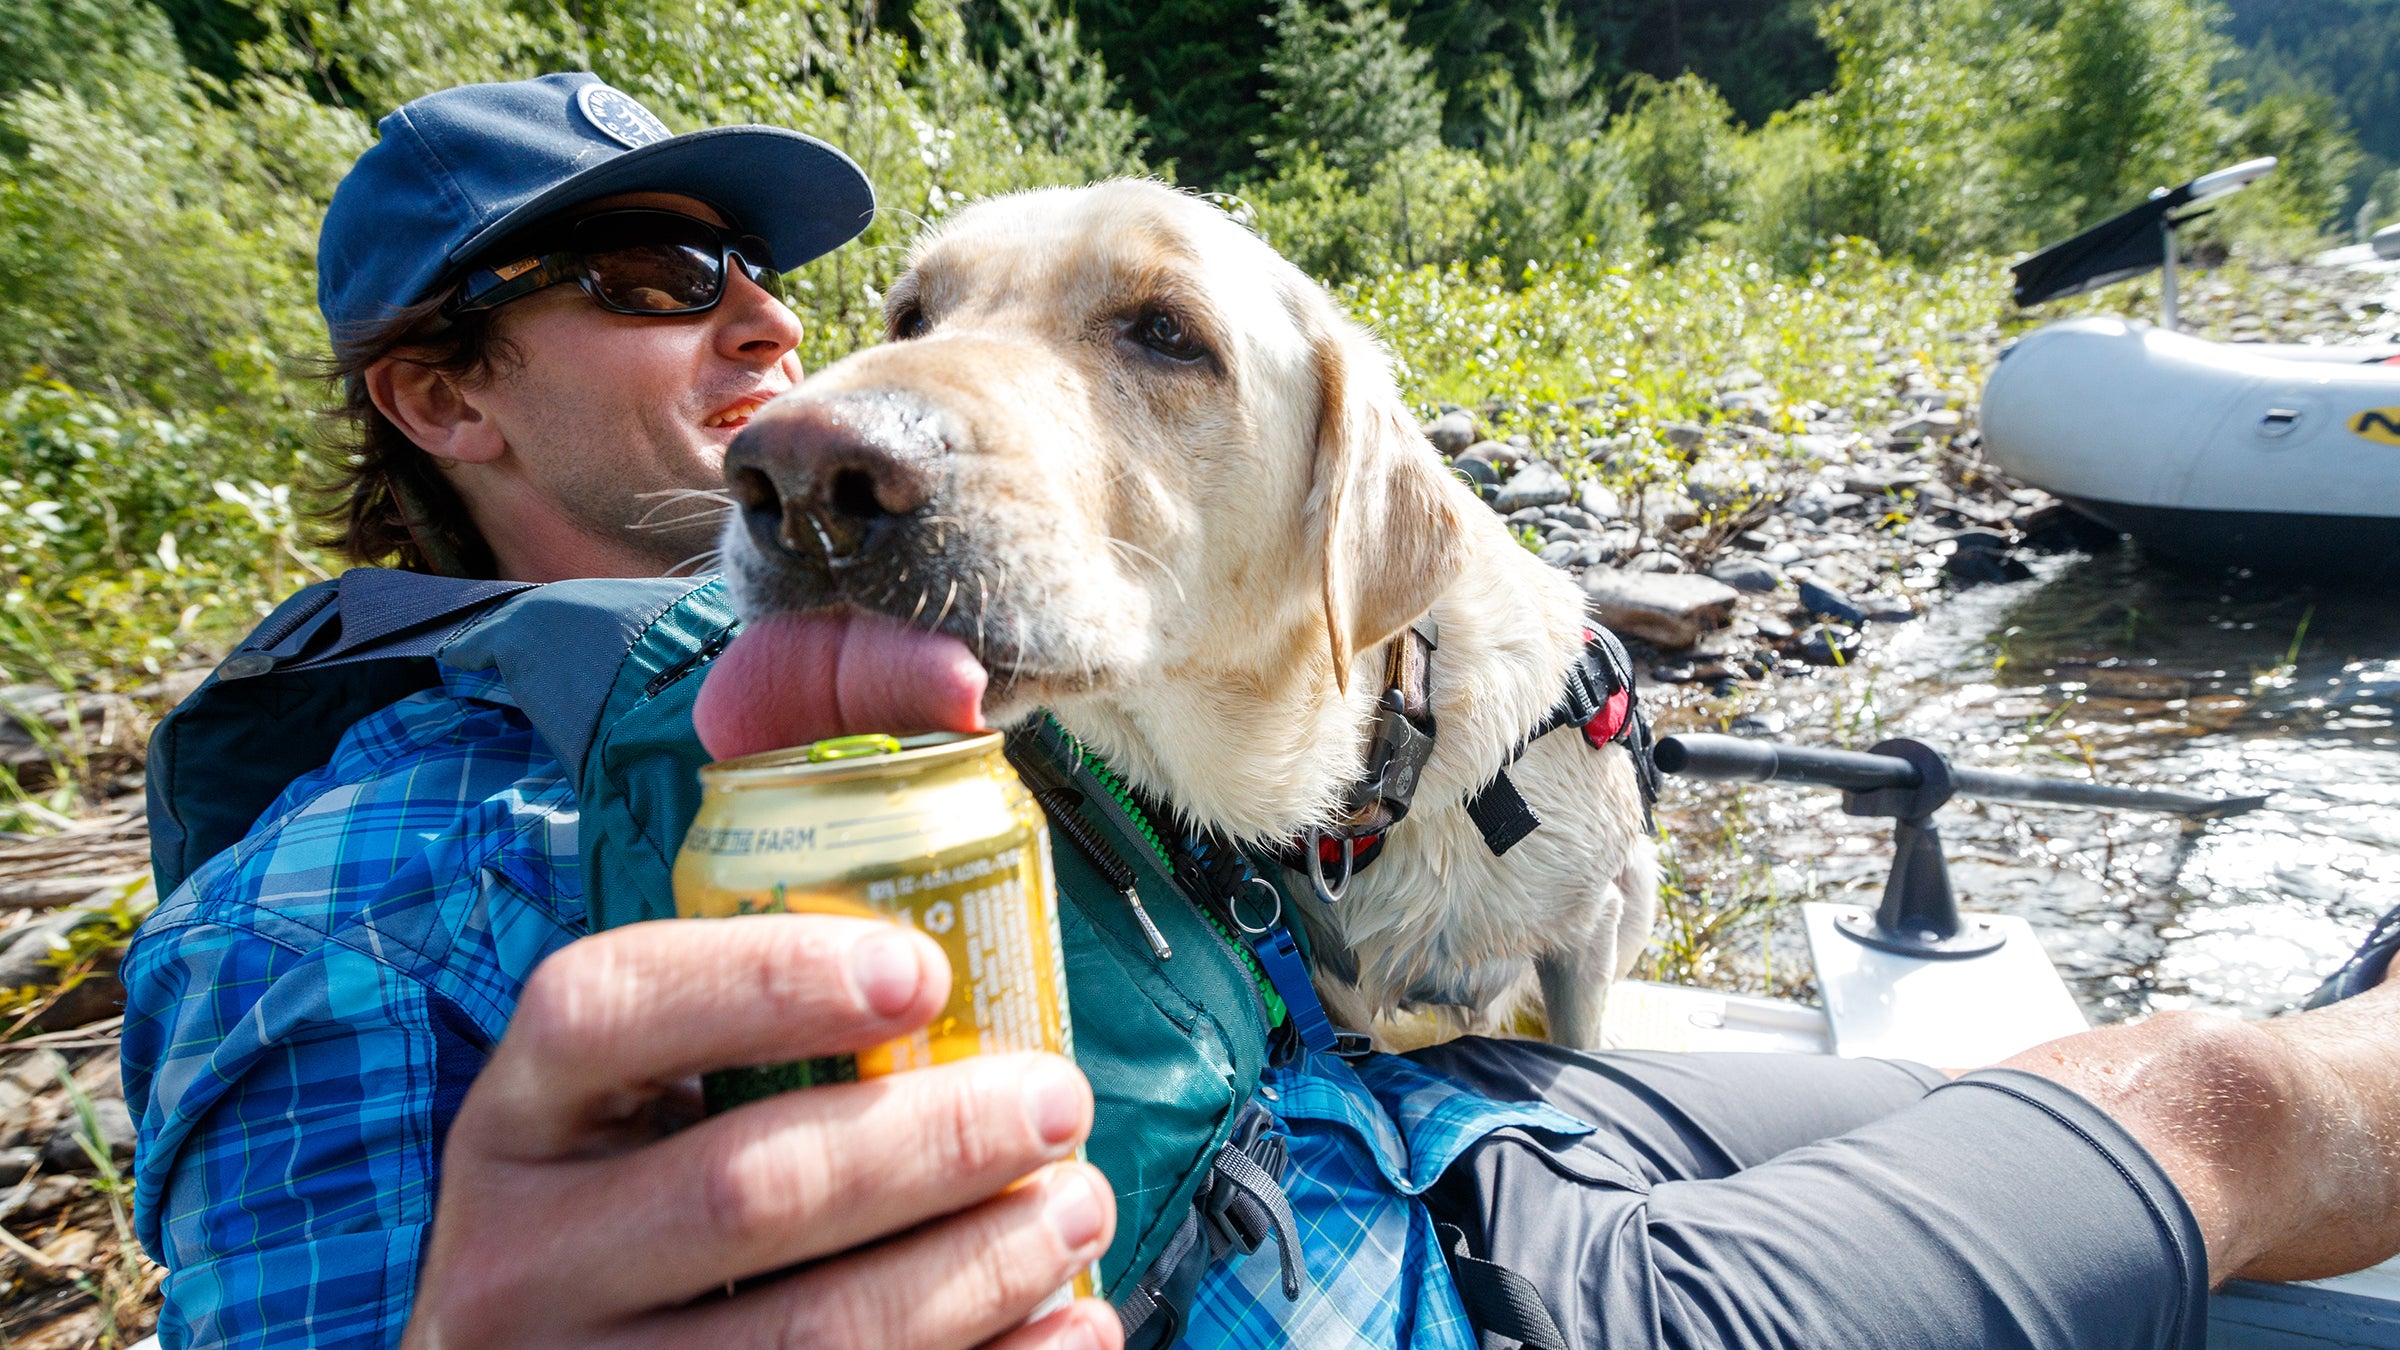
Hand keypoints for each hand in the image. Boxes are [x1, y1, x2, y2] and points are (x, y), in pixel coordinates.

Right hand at [401, 913, 1121, 1349]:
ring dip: (978, 1267)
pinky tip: (1069, 1329)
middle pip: (745, 1189)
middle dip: (933, 1140)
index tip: (926, 967)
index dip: (767, 979)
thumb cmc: (639, 1193)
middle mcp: (519, 1259)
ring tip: (1075, 1205)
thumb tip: (941, 697)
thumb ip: (749, 925)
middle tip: (1058, 1100)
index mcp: (516, 1116)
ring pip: (811, 1336)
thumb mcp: (638, 1082)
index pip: (605, 1008)